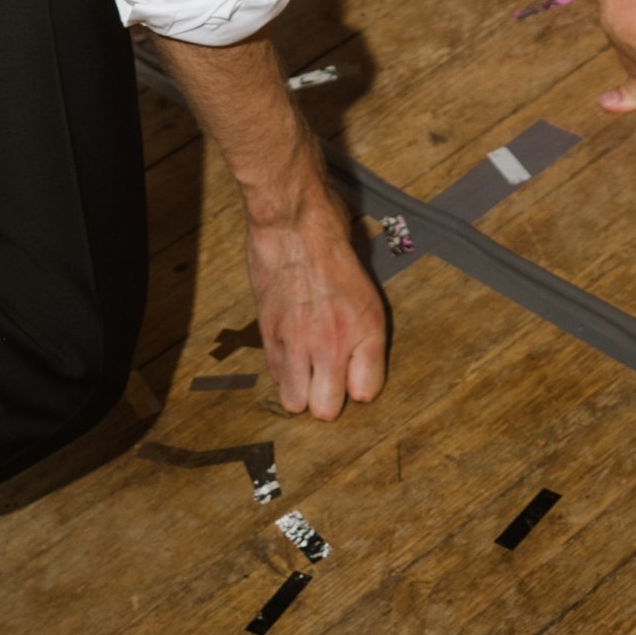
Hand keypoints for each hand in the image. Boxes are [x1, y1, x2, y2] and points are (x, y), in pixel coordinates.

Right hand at [245, 182, 385, 419]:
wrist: (292, 223)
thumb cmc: (334, 250)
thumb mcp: (369, 296)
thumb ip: (367, 344)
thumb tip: (360, 385)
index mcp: (363, 330)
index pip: (366, 394)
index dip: (359, 388)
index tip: (354, 375)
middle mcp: (330, 342)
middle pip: (325, 411)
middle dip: (327, 401)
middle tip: (328, 379)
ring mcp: (294, 341)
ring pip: (294, 402)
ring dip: (300, 392)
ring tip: (306, 372)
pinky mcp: (267, 332)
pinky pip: (273, 374)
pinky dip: (281, 370)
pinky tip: (288, 350)